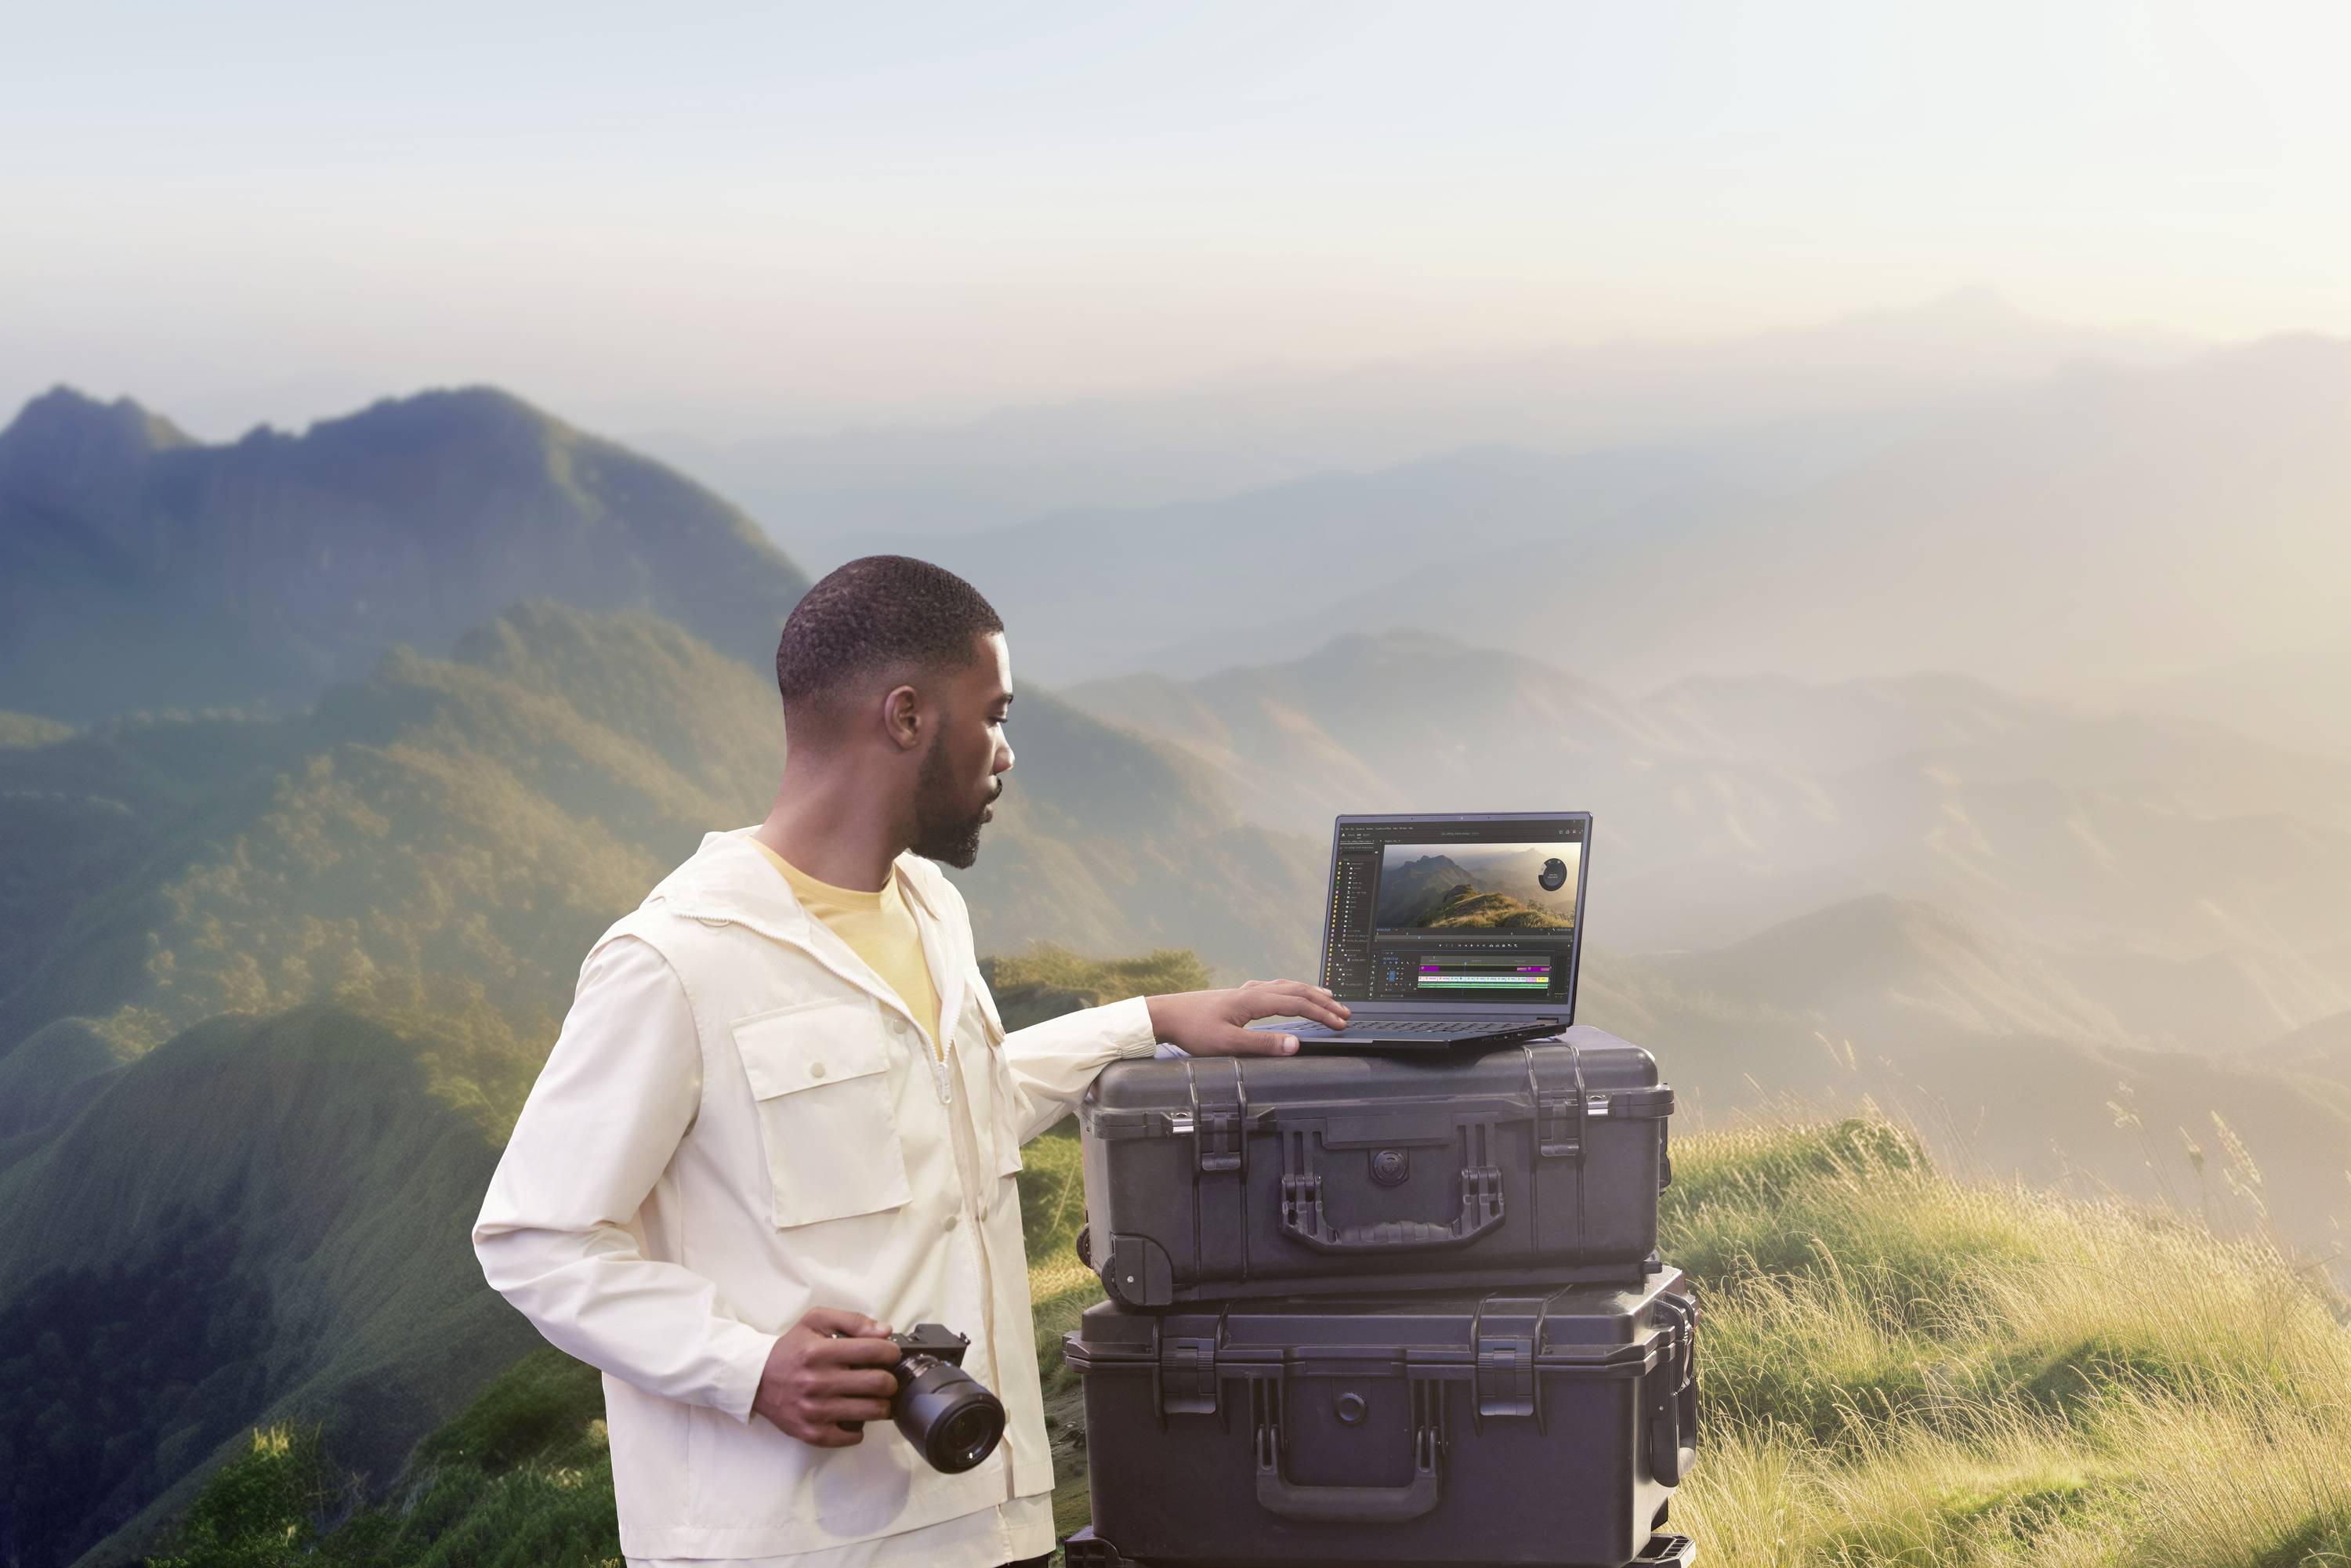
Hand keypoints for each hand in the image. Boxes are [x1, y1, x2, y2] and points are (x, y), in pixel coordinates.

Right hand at [752, 1307, 900, 1445]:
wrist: (757, 1381)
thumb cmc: (792, 1350)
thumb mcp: (816, 1321)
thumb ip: (852, 1321)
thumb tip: (885, 1331)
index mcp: (820, 1352)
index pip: (873, 1350)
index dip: (891, 1352)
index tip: (890, 1354)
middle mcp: (818, 1382)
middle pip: (879, 1383)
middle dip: (890, 1379)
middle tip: (884, 1378)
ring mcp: (815, 1410)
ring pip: (872, 1411)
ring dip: (881, 1404)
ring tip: (874, 1397)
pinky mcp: (812, 1433)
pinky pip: (853, 1436)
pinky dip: (860, 1427)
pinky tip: (853, 1415)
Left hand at [1145, 980, 1350, 1055]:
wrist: (1166, 1014)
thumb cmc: (1193, 1029)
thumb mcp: (1228, 1044)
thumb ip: (1263, 1044)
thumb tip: (1295, 1044)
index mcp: (1255, 1001)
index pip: (1298, 1004)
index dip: (1322, 1014)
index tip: (1340, 1023)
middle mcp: (1253, 991)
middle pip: (1297, 991)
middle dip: (1323, 1001)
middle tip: (1344, 1012)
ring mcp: (1245, 991)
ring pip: (1285, 986)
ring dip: (1309, 992)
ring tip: (1327, 997)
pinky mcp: (1237, 995)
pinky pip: (1273, 987)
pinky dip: (1290, 990)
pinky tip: (1287, 993)